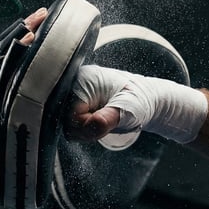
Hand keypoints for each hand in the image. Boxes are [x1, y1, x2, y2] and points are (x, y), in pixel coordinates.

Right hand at [67, 64, 207, 143]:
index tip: (105, 123)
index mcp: (82, 80)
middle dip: (84, 128)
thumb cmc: (139, 101)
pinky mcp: (73, 99)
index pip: (69, 116)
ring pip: (66, 124)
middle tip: (106, 122)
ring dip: (84, 129)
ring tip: (104, 119)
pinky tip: (97, 119)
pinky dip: (84, 126)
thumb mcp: (128, 110)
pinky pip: (70, 122)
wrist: (145, 97)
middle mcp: (72, 83)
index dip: (86, 127)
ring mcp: (71, 91)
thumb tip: (93, 123)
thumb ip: (110, 118)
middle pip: (63, 120)